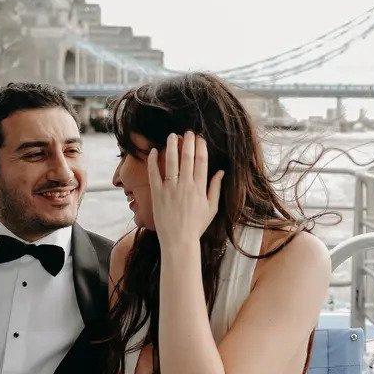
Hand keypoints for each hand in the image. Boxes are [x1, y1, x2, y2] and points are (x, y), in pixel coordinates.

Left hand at [146, 131, 223, 246]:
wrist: (179, 241)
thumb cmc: (196, 225)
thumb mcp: (212, 208)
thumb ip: (216, 188)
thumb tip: (221, 171)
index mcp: (200, 188)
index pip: (201, 161)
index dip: (200, 147)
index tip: (199, 138)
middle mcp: (185, 185)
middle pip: (187, 158)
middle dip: (188, 142)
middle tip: (187, 132)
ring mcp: (170, 189)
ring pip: (171, 162)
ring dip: (171, 146)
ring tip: (172, 136)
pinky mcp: (157, 194)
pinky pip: (154, 174)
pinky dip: (153, 161)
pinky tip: (153, 151)